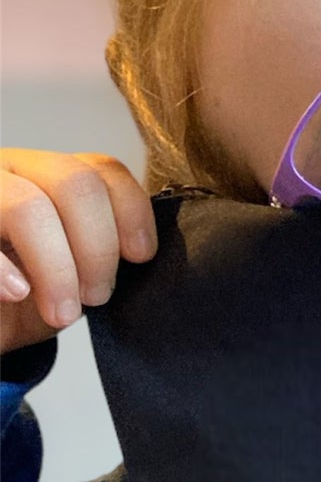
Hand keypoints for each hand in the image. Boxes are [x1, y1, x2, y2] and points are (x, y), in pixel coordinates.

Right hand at [0, 149, 156, 357]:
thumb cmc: (29, 300)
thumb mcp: (79, 274)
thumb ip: (108, 251)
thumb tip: (145, 250)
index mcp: (48, 176)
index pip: (103, 169)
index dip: (132, 212)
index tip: (141, 258)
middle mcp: (9, 171)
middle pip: (74, 183)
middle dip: (97, 247)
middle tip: (97, 296)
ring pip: (27, 207)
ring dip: (57, 267)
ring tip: (62, 313)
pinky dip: (3, 270)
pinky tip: (17, 294)